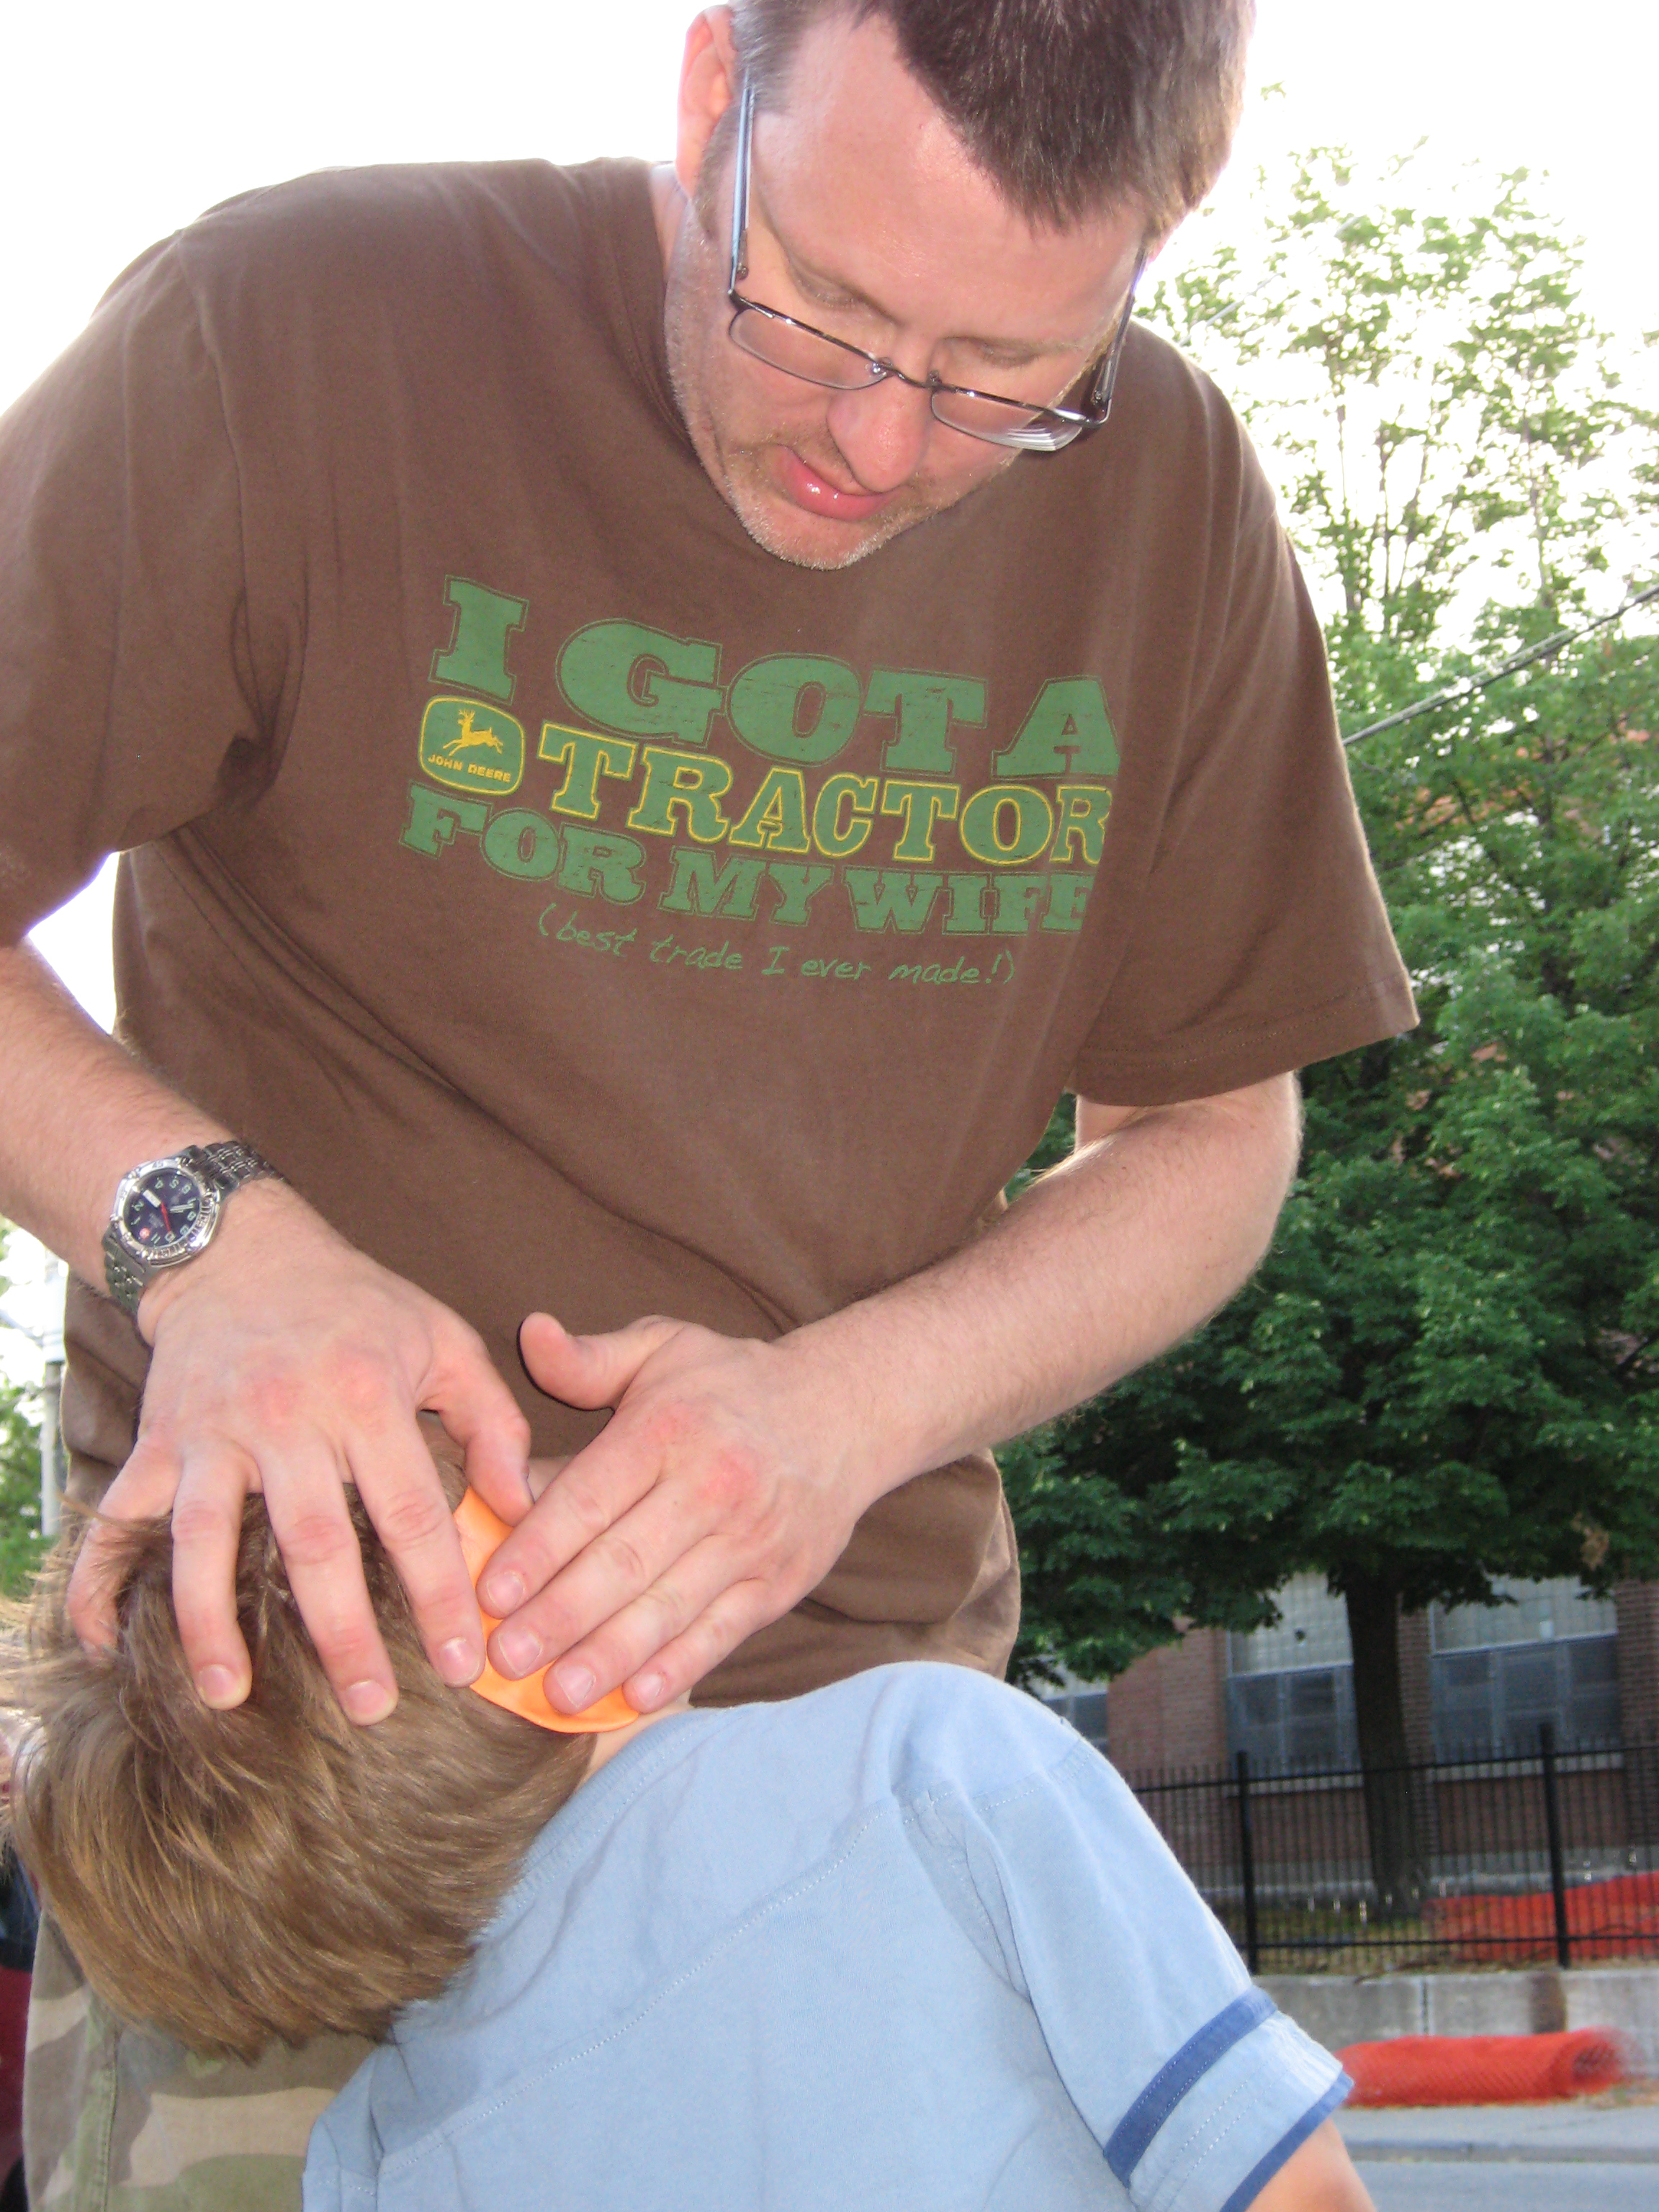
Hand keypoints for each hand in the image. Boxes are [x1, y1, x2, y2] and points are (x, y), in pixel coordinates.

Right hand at [67, 1181, 531, 1722]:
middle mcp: (285, 1419)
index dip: (438, 1594)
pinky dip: (97, 1582)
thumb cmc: (358, 1306)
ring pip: (203, 1540)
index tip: (461, 1665)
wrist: (241, 1251)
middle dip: (341, 1633)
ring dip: (211, 1623)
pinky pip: (116, 1520)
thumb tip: (523, 1511)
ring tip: (229, 1697)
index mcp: (367, 1396)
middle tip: (370, 1708)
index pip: (411, 1513)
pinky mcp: (154, 1443)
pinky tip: (105, 1645)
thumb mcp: (444, 1340)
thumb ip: (494, 1423)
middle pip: (312, 1542)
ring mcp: (210, 1433)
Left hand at [477, 1312, 879, 1712]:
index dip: (537, 1548)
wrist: (846, 1411)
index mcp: (669, 1428)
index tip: (487, 1591)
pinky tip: (635, 1697)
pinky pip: (722, 1632)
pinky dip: (680, 1668)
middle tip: (503, 1656)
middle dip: (559, 1615)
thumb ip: (588, 1359)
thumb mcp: (662, 1348)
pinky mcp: (778, 1582)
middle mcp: (712, 1486)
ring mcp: (750, 1540)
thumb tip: (529, 1333)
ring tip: (558, 1694)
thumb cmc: (731, 1384)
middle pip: (625, 1562)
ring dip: (610, 1656)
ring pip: (670, 1607)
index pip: (592, 1497)